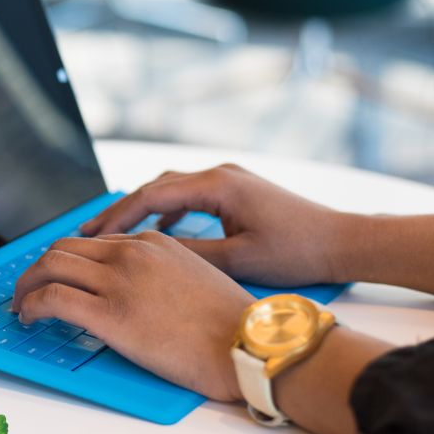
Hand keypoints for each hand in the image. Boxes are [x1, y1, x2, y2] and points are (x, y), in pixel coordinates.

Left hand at [13, 231, 254, 400]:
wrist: (249, 345)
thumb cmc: (231, 324)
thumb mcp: (194, 277)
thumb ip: (159, 272)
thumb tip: (134, 290)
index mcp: (152, 242)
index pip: (93, 243)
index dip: (68, 261)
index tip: (58, 276)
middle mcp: (131, 254)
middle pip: (63, 249)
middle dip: (38, 268)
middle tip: (29, 288)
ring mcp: (119, 282)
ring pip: (50, 267)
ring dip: (27, 284)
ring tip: (22, 305)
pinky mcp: (110, 314)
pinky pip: (52, 299)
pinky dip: (31, 304)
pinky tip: (29, 317)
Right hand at [80, 164, 346, 286]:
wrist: (342, 241)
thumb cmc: (297, 250)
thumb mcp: (238, 259)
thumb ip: (190, 252)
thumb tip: (148, 252)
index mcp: (217, 184)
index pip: (152, 195)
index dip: (117, 215)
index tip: (91, 234)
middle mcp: (219, 174)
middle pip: (156, 187)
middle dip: (121, 210)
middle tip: (90, 232)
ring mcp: (228, 179)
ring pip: (171, 189)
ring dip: (142, 209)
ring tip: (114, 231)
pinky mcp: (236, 190)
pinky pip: (189, 195)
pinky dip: (166, 210)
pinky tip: (157, 230)